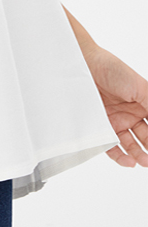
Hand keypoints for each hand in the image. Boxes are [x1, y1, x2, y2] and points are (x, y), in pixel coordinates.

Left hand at [85, 47, 147, 167]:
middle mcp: (131, 114)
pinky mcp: (102, 126)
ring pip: (130, 144)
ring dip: (138, 155)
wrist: (84, 64)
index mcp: (143, 105)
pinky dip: (121, 156)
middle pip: (145, 138)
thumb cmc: (112, 69)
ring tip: (143, 162)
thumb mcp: (140, 87)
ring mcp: (116, 121)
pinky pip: (112, 145)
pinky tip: (129, 161)